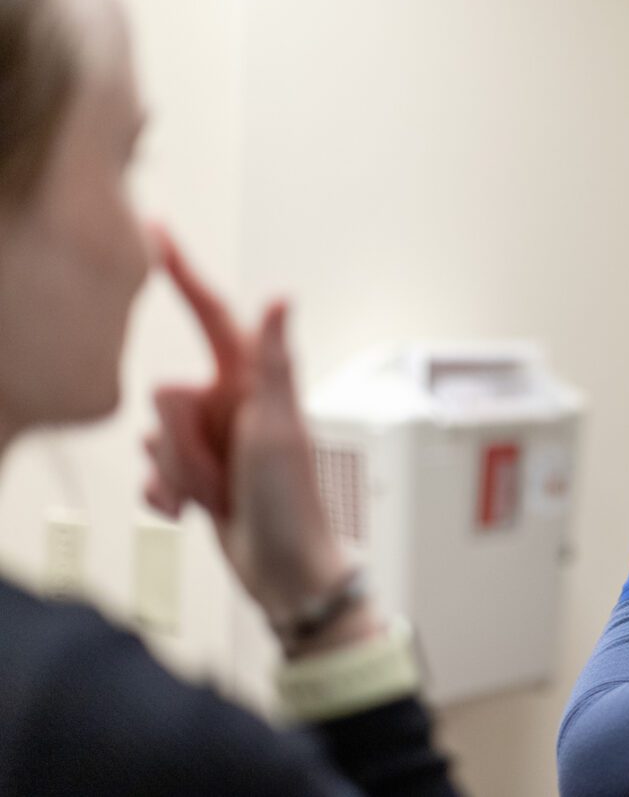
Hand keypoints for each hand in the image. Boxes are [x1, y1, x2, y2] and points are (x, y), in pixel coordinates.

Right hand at [143, 229, 359, 643]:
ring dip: (180, 473)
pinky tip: (196, 512)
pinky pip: (154, 473)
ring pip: (157, 438)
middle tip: (225, 468)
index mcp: (255, 383)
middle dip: (184, 441)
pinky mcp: (200, 474)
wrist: (286, 574)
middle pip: (168, 398)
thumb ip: (270, 363)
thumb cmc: (294, 502)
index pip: (212, 316)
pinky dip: (169, 495)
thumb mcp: (278, 427)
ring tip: (220, 494)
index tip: (156, 234)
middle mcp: (233, 405)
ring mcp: (215, 441)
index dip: (184, 275)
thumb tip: (281, 297)